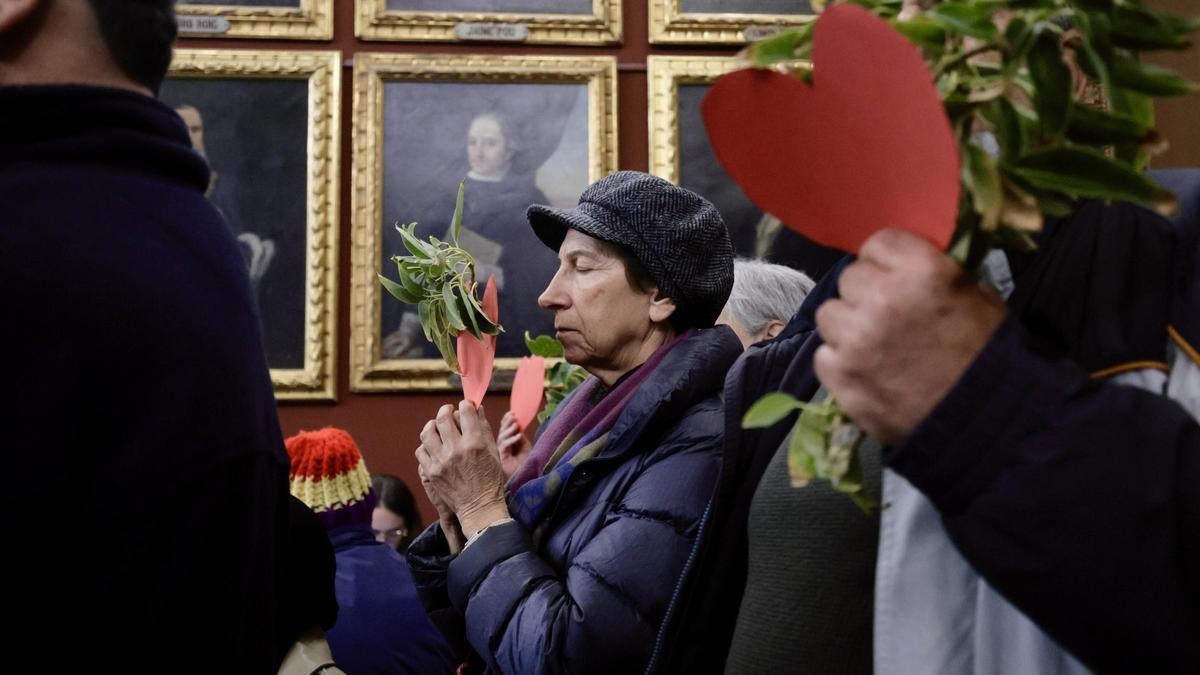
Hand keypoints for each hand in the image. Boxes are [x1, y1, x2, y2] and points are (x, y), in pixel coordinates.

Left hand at [416, 401, 510, 538]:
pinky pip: (421, 450)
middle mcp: (456, 450)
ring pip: (427, 432)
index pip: (465, 411)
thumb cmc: (491, 480)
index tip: (465, 406)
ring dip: (432, 425)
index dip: (465, 405)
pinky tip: (434, 446)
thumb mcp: (494, 452)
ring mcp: (441, 461)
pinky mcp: (431, 472)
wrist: (479, 507)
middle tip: (449, 411)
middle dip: (446, 410)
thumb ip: (484, 428)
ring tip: (437, 426)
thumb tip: (476, 408)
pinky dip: (426, 445)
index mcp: (475, 443)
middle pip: (443, 418)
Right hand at [496, 411, 532, 478]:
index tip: (511, 412)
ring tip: (516, 424)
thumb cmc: (525, 462)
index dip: (506, 420)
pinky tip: (518, 436)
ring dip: (509, 430)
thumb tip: (517, 423)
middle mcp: (503, 446)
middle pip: (501, 432)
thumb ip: (520, 435)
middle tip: (513, 416)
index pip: (504, 428)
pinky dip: (511, 440)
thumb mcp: (524, 445)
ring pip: (501, 438)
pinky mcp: (502, 458)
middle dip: (506, 423)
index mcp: (507, 442)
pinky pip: (504, 446)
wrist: (526, 476)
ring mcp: (501, 452)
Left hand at [814, 229, 1005, 442]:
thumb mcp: (975, 296)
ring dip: (847, 326)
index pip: (878, 243)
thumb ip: (931, 274)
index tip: (894, 277)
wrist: (985, 419)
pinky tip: (866, 372)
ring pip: (829, 314)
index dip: (886, 261)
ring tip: (873, 345)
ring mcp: (856, 339)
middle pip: (850, 278)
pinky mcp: (840, 376)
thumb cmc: (987, 355)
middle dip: (867, 294)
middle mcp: (882, 299)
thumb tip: (902, 266)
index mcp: (921, 271)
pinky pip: (823, 355)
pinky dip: (840, 363)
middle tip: (887, 317)